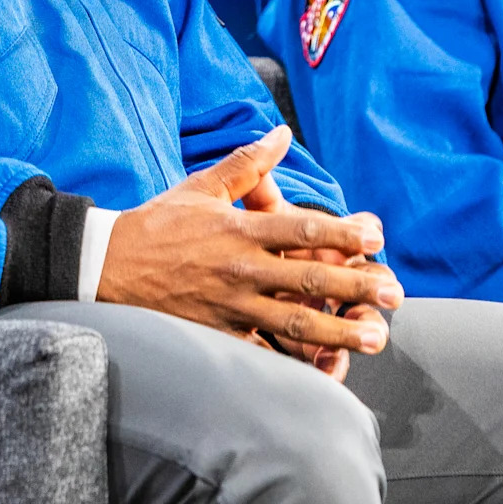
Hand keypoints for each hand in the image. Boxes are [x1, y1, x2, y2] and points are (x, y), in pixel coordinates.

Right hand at [96, 126, 402, 362]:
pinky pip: (260, 353)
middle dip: (356, 287)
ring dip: (339, 331)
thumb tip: (282, 133)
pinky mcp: (215, 335)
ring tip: (375, 338)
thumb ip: (248, 163)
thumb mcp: (202, 186)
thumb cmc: (158, 224)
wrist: (107, 265)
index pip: (302, 231)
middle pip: (308, 280)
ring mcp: (229, 307)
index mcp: (240, 230)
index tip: (377, 238)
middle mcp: (240, 270)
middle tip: (396, 294)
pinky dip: (292, 363)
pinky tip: (325, 371)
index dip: (344, 234)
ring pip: (292, 323)